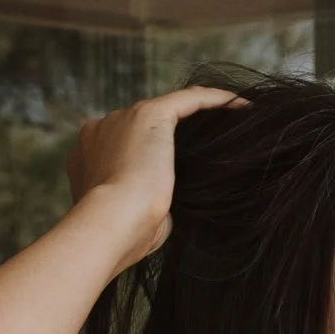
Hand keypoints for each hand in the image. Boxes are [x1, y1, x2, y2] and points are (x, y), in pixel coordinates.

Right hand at [66, 85, 241, 272]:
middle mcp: (101, 130)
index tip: (181, 171)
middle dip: (175, 138)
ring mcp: (123, 118)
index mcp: (89, 156)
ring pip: (169, 109)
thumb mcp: (133, 218)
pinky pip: (189, 99)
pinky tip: (244, 106)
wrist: (111, 224)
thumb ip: (148, 202)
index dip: (150, 158)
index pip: (125, 149)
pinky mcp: (150, 114)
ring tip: (237, 124)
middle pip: (145, 128)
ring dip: (203, 114)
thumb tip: (170, 208)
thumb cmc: (123, 235)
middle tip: (217, 150)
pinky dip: (218, 101)